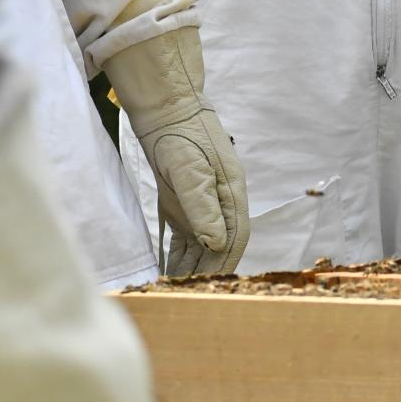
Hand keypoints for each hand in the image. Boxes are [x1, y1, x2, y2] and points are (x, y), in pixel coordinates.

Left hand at [101, 27, 248, 275]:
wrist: (165, 107)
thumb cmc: (180, 133)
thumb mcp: (190, 168)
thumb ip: (202, 204)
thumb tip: (216, 241)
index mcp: (232, 192)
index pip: (235, 237)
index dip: (224, 262)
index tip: (211, 285)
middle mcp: (221, 202)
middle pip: (219, 245)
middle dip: (205, 271)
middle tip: (187, 294)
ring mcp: (202, 204)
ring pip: (202, 245)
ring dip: (191, 267)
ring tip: (176, 290)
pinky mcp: (184, 204)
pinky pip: (185, 238)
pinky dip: (179, 256)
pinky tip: (169, 272)